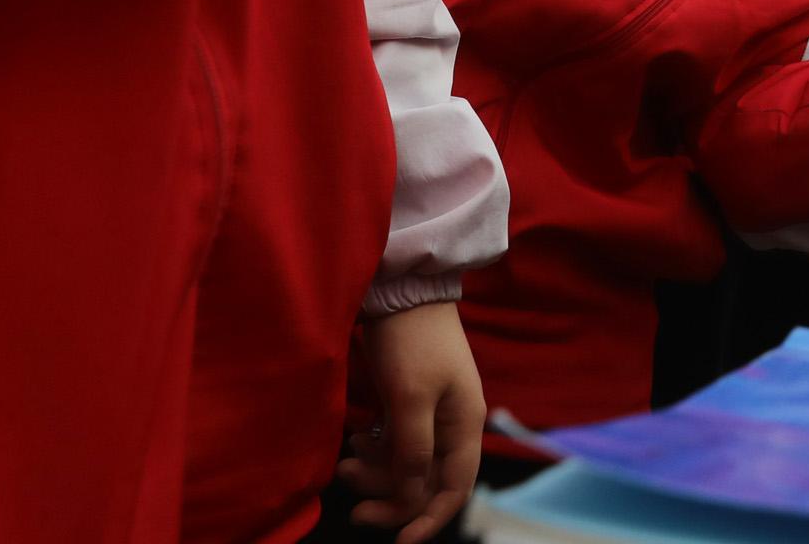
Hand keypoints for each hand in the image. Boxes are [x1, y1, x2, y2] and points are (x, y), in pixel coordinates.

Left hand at [336, 301, 484, 543]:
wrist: (404, 290)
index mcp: (464, 425)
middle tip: (352, 506)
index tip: (398, 542)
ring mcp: (432, 412)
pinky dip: (376, 450)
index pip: (454, 489)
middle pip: (425, 481)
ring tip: (344, 464)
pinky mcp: (411, 401)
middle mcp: (452, 424)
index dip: (428, 519)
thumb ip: (413, 450)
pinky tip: (355, 441)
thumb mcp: (410, 399)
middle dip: (390, 497)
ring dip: (376, 472)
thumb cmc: (412, 343)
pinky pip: (395, 442)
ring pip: (406, 463)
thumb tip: (412, 494)